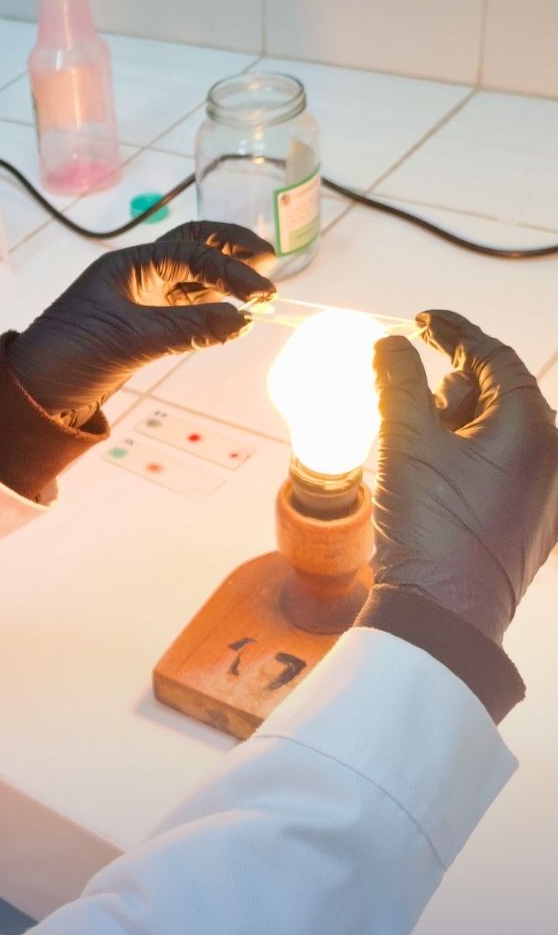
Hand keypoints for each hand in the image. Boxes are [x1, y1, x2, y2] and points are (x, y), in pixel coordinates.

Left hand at [5, 221, 275, 426]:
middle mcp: (137, 276)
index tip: (262, 295)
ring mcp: (141, 302)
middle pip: (193, 248)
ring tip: (261, 288)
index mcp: (129, 264)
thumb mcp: (129, 340)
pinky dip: (212, 311)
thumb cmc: (68, 355)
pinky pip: (186, 310)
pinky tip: (234, 318)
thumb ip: (187, 329)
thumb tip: (243, 321)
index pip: (191, 253)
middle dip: (231, 250)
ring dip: (225, 280)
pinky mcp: (143, 330)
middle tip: (270, 259)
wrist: (34, 395)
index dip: (231, 271)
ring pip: (192, 280)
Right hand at [372, 311, 557, 642]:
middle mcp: (552, 454)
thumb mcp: (406, 441)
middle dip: (454, 382)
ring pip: (503, 430)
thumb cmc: (431, 527)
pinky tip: (435, 465)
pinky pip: (506, 464)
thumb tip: (392, 343)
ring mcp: (548, 490)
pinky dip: (471, 452)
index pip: (493, 357)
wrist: (445, 613)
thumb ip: (397, 382)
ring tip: (418, 433)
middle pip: (501, 392)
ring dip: (460, 420)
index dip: (453, 331)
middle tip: (411, 385)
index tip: (421, 321)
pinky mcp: (534, 518)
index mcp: (532, 426)